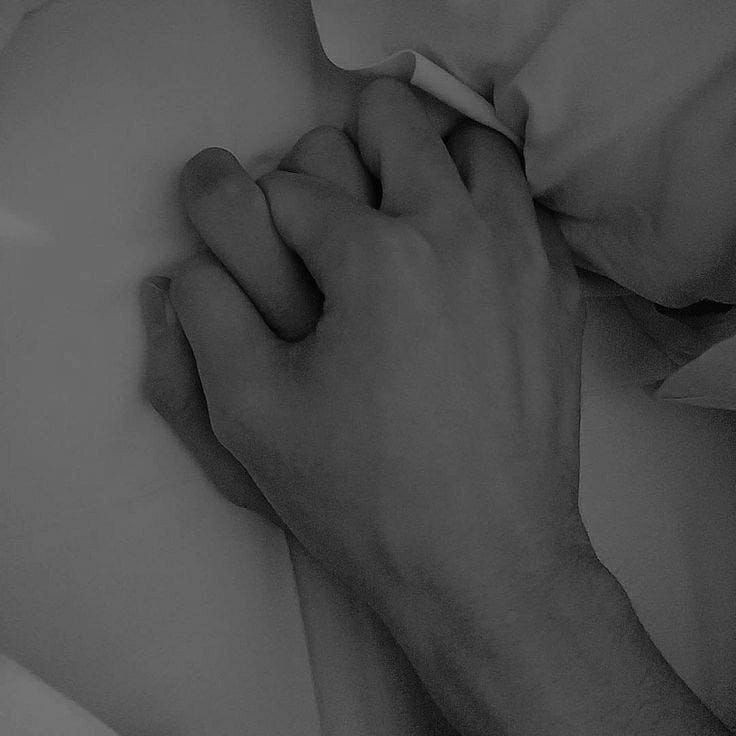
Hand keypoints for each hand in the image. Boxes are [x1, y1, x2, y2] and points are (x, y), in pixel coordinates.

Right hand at [163, 77, 590, 615]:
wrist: (484, 563)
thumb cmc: (366, 497)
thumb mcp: (250, 418)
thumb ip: (205, 320)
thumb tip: (190, 266)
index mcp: (377, 257)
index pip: (290, 188)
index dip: (254, 213)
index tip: (254, 246)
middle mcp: (460, 233)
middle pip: (391, 119)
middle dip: (341, 149)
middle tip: (328, 211)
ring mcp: (523, 257)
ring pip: (474, 145)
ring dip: (426, 160)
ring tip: (398, 215)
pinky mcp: (558, 292)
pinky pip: (521, 205)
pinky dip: (483, 204)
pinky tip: (457, 260)